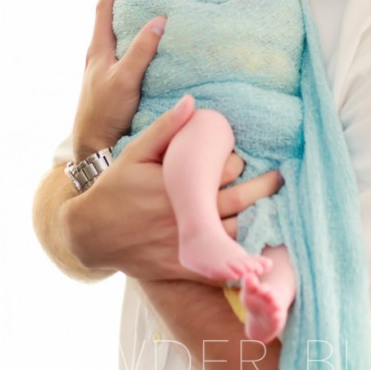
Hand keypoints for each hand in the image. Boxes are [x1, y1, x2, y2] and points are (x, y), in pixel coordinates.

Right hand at [63, 96, 282, 280]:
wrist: (90, 234)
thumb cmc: (115, 188)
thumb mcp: (135, 152)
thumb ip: (165, 128)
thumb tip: (192, 102)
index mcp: (175, 185)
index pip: (222, 170)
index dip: (239, 162)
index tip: (247, 156)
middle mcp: (183, 215)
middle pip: (238, 202)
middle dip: (263, 189)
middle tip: (280, 178)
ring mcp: (183, 244)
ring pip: (234, 235)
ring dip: (259, 223)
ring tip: (279, 211)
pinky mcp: (182, 266)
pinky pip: (219, 267)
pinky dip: (241, 259)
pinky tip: (259, 254)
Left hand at [71, 0, 165, 159]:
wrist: (95, 147)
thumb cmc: (105, 113)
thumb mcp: (124, 80)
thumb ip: (140, 51)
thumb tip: (159, 19)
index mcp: (98, 49)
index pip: (104, 7)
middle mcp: (101, 56)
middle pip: (110, 18)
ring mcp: (107, 70)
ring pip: (119, 36)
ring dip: (130, 20)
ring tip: (146, 6)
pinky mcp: (116, 84)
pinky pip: (127, 53)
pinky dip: (137, 42)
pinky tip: (150, 45)